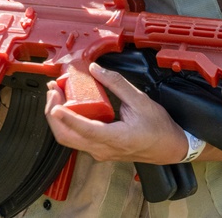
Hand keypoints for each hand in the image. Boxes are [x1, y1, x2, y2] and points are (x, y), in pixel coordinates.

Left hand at [44, 63, 187, 164]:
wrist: (168, 147)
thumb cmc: (158, 127)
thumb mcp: (140, 100)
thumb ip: (116, 83)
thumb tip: (95, 69)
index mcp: (115, 138)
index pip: (83, 130)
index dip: (66, 117)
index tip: (55, 104)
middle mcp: (103, 149)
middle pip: (66, 137)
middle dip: (53, 113)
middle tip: (53, 90)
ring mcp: (99, 151)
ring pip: (68, 139)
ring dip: (58, 118)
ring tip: (56, 94)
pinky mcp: (98, 149)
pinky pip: (76, 138)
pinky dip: (67, 122)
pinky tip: (67, 105)